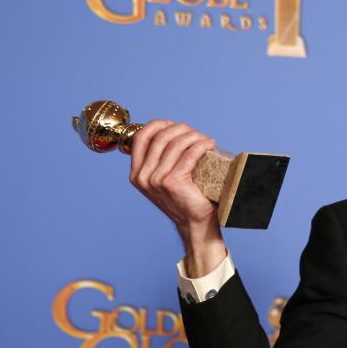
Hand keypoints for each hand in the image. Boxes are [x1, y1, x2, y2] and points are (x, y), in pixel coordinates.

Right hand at [129, 120, 226, 274]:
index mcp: (137, 174)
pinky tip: (209, 144)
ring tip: (205, 140)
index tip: (172, 124)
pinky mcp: (173, 182)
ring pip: (176, 143)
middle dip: (181, 129)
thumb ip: (159, 160)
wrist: (195, 223)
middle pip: (161, 137)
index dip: (157, 125)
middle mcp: (143, 176)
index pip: (140, 138)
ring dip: (194, 136)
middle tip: (196, 134)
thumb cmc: (184, 198)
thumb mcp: (163, 179)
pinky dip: (201, 145)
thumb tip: (169, 131)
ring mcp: (157, 180)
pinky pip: (189, 154)